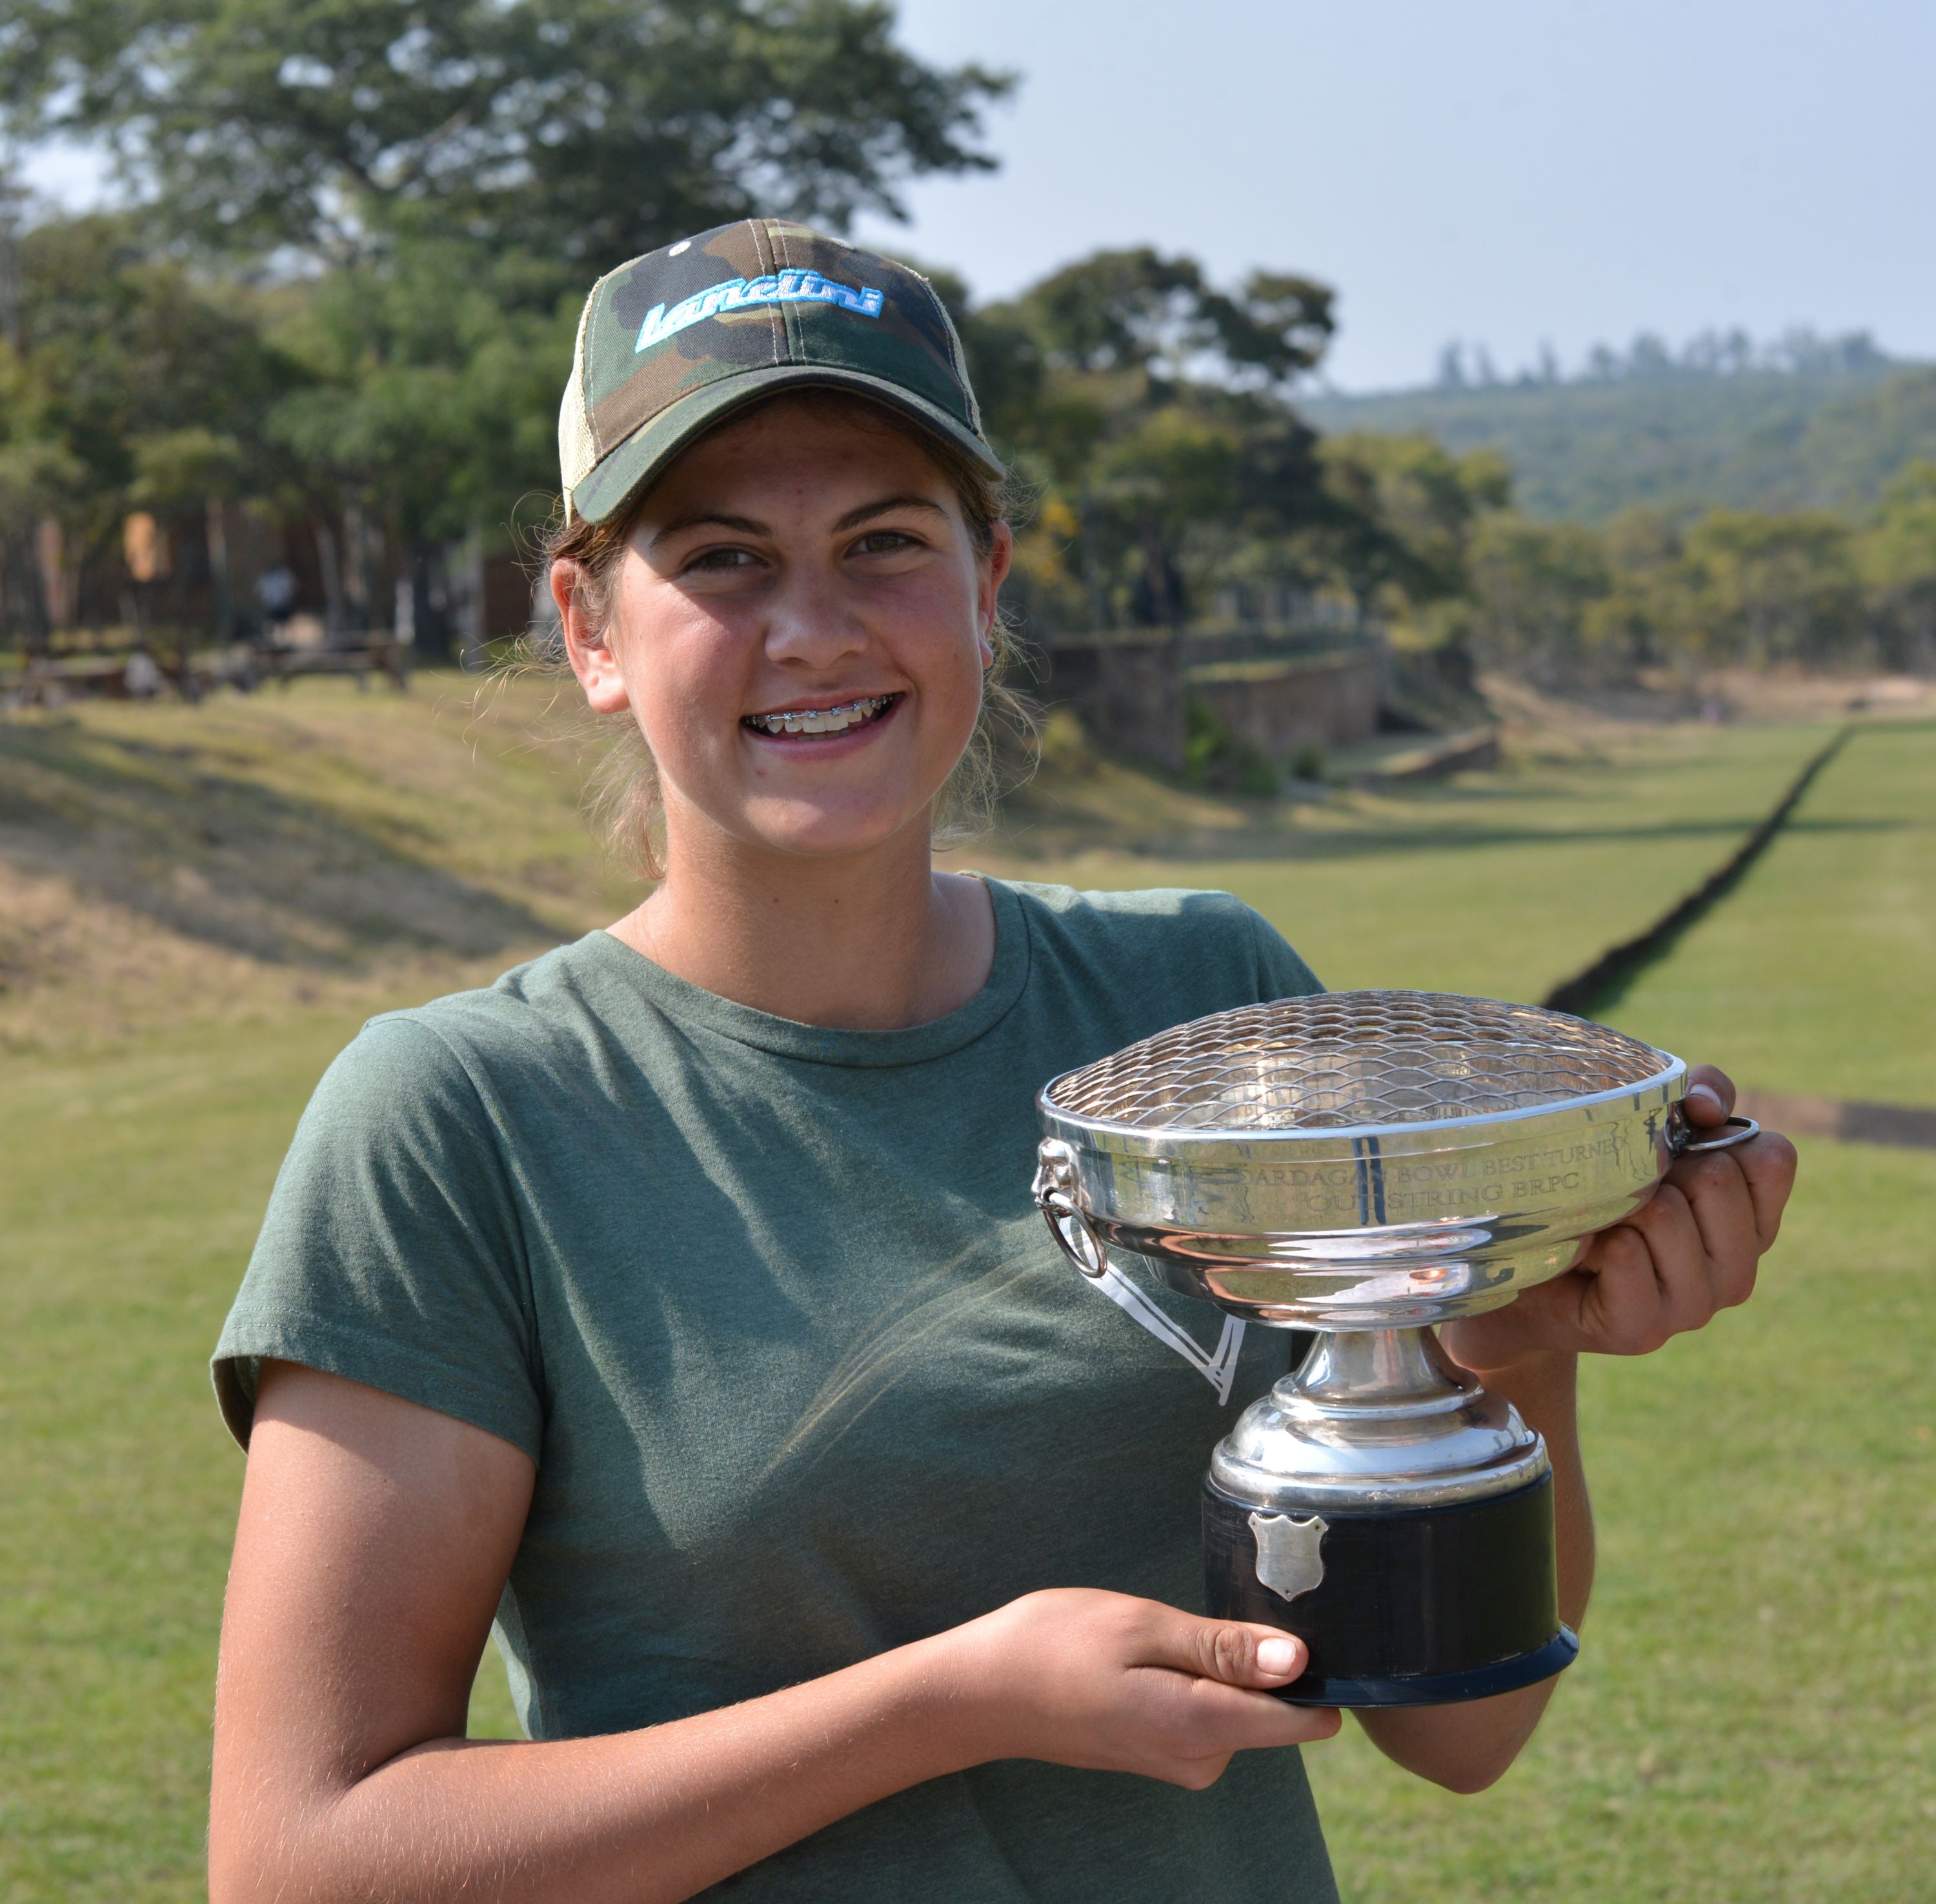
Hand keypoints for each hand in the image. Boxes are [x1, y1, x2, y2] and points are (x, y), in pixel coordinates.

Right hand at [935, 1588, 1339, 1788]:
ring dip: (1218, 1663)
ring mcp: (1183, 1762)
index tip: (1292, 1624)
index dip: (1315, 1671)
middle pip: (1275, 1708)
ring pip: (1242, 1705)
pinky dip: (1196, 1677)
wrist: (986, 1691)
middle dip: (1256, 1657)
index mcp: (1199, 1727)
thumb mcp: (1141, 1626)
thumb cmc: (1055, 1645)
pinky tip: (1148, 1654)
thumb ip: (1223, 1649)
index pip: (1302, 1721)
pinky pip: (1213, 1712)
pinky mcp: (1166, 1753)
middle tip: (1192, 1614)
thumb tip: (1299, 1662)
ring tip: (1157, 1633)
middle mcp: (1201, 1760)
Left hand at [1441, 1065, 1797, 1376]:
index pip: (1772, 1158)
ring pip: (1666, 1214)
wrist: (1515, 1267)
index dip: (1715, 1135)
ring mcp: (1695, 1307)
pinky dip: (1588, 1240)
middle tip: (1623, 1194)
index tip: (1671, 1148)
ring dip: (1615, 1204)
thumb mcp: (1648, 1125)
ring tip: (1599, 1225)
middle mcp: (1738, 1272)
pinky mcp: (1643, 1330)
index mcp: (1751, 1223)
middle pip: (1716, 1178)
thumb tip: (1705, 1106)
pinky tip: (1579, 1256)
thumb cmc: (1591, 1186)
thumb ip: (1697, 1094)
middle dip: (1654, 1168)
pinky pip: (1625, 1253)